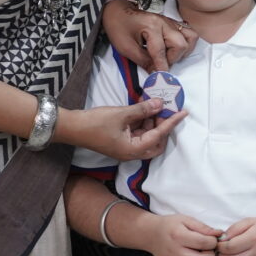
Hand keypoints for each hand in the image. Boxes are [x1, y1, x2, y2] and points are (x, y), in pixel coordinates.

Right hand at [62, 99, 185, 160]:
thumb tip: (160, 104)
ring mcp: (126, 147)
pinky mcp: (121, 141)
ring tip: (156, 104)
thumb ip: (143, 110)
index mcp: (133, 150)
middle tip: (167, 109)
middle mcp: (132, 152)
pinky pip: (138, 133)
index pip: (159, 135)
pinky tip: (145, 108)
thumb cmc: (95, 123)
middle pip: (157, 142)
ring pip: (147, 136)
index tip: (183, 112)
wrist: (71, 127)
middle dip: (163, 126)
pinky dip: (143, 122)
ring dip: (153, 122)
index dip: (171, 123)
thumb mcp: (122, 114)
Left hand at [102, 0, 196, 71]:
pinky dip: (186, 44)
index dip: (161, 67)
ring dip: (182, 51)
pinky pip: (189, 33)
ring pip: (190, 37)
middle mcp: (165, 23)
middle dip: (172, 58)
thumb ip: (143, 61)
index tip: (161, 77)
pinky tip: (174, 50)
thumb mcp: (126, 47)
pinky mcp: (172, 23)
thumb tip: (156, 73)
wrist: (118, 11)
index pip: (161, 51)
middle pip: (181, 44)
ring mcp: (171, 22)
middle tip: (160, 63)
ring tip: (169, 56)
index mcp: (152, 26)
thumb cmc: (119, 27)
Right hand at [144, 213, 219, 255]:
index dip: (213, 241)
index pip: (203, 242)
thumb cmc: (171, 226)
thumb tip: (219, 234)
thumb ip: (203, 228)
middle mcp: (174, 251)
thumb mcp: (186, 220)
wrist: (152, 234)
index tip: (212, 240)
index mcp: (179, 236)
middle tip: (209, 250)